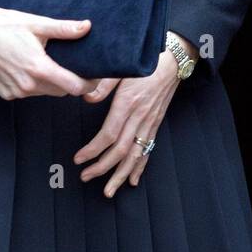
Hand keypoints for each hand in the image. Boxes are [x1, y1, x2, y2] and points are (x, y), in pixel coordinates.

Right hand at [0, 0, 102, 100]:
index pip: (74, 87)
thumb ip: (64, 29)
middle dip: (69, 81)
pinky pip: (27, 94)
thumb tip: (87, 27)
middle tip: (70, 65)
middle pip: (61, 91)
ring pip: (45, 93)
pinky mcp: (5, 93)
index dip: (88, 84)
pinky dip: (32, 85)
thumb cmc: (6, 25)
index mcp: (39, 68)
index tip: (93, 76)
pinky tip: (26, 68)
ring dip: (50, 83)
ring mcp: (16, 91)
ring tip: (45, 63)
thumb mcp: (37, 23)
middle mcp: (28, 85)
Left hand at [72, 49, 182, 197]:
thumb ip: (102, 85)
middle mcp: (139, 117)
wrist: (172, 61)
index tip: (79, 160)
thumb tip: (86, 98)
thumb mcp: (120, 69)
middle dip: (102, 168)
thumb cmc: (144, 63)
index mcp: (127, 103)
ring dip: (120, 175)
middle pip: (120, 150)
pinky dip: (140, 167)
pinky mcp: (155, 125)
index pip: (108, 134)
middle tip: (86, 177)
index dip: (93, 150)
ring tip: (108, 190)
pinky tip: (132, 180)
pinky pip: (147, 150)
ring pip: (135, 156)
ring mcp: (149, 123)